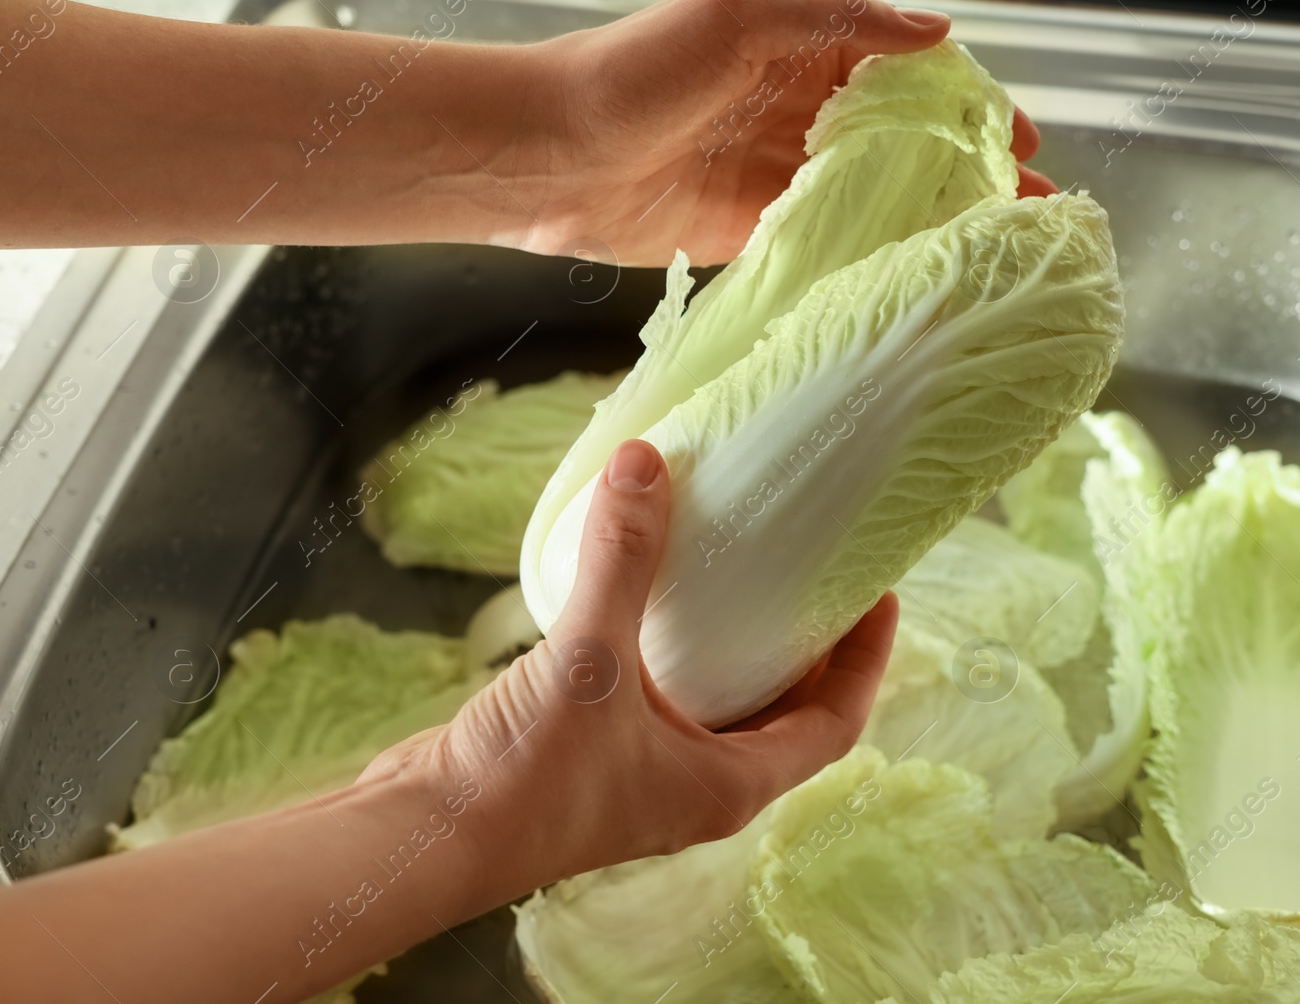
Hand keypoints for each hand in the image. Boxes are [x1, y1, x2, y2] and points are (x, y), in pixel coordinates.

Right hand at [362, 439, 896, 905]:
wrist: (421, 837)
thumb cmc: (522, 780)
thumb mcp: (590, 664)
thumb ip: (620, 561)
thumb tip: (646, 462)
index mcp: (728, 785)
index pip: (834, 724)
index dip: (866, 660)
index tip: (878, 593)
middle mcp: (698, 785)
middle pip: (785, 711)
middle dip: (808, 645)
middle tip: (815, 566)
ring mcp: (646, 772)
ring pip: (721, 701)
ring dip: (741, 643)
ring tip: (748, 567)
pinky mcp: (597, 751)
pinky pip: (662, 690)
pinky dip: (675, 644)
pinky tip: (655, 591)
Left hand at [516, 0, 1053, 266]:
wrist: (543, 157)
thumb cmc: (628, 73)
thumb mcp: (734, 20)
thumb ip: (834, 18)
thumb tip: (935, 27)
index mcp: (796, 51)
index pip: (903, 73)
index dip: (965, 102)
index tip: (1020, 134)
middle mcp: (792, 112)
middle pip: (899, 140)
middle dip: (965, 168)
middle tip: (1025, 202)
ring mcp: (773, 177)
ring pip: (872, 196)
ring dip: (930, 217)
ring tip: (989, 245)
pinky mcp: (748, 233)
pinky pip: (825, 242)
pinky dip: (871, 254)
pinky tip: (916, 274)